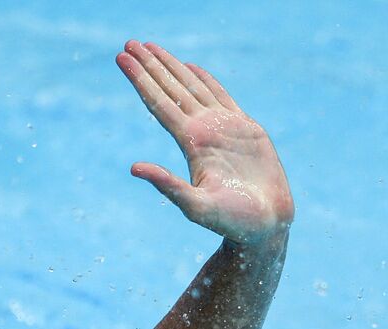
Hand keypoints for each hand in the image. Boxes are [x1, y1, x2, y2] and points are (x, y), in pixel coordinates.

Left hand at [116, 40, 293, 245]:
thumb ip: (167, 186)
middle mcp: (203, 131)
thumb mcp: (196, 206)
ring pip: (191, 87)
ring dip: (171, 66)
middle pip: (170, 90)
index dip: (140, 80)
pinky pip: (222, 96)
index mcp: (191, 143)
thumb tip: (133, 168)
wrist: (266, 225)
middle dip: (150, 66)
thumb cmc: (232, 222)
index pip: (159, 103)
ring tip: (150, 46)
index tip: (121, 58)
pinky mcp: (245, 129)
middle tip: (129, 43)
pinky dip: (205, 79)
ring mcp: (223, 127)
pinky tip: (191, 68)